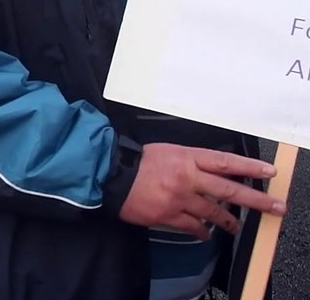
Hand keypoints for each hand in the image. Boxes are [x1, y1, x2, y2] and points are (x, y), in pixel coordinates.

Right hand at [118, 143, 283, 239]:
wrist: (109, 175)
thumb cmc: (137, 161)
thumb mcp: (167, 152)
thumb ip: (190, 161)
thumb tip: (213, 172)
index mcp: (187, 157)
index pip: (225, 162)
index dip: (249, 166)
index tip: (269, 172)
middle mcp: (187, 177)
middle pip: (229, 189)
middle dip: (256, 199)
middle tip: (276, 207)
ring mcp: (179, 198)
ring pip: (214, 212)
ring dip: (229, 221)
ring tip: (236, 226)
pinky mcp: (168, 215)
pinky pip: (193, 226)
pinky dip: (202, 231)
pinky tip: (206, 234)